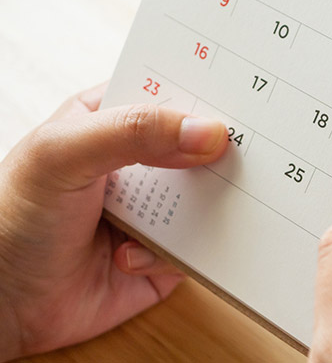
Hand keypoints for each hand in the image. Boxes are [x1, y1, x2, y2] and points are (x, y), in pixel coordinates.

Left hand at [0, 85, 227, 360]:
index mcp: (111, 121)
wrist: (2, 305)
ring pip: (209, 196)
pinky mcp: (166, 253)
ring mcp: (154, 209)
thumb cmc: (11, 218)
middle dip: (219, 152)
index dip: (204, 92)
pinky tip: (130, 257)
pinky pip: (200, 246)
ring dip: (205, 206)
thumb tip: (208, 133)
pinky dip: (175, 253)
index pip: (169, 93)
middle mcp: (138, 163)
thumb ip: (132, 132)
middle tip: (242, 154)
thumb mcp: (63, 155)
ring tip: (174, 216)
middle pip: (200, 145)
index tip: (242, 95)